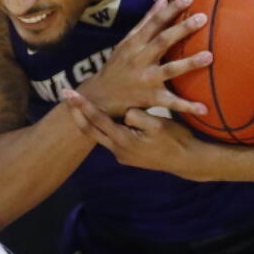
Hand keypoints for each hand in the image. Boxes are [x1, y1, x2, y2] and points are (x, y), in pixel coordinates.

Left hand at [63, 89, 211, 179]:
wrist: (186, 160)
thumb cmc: (176, 140)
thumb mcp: (160, 125)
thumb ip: (139, 117)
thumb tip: (126, 111)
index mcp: (124, 141)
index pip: (98, 121)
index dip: (83, 106)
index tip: (71, 92)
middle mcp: (118, 151)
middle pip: (90, 130)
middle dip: (76, 112)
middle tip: (66, 94)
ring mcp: (121, 155)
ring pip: (98, 134)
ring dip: (88, 119)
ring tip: (79, 103)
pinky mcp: (126, 155)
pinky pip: (109, 138)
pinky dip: (102, 125)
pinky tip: (101, 114)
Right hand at [77, 0, 211, 118]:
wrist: (101, 97)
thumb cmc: (119, 66)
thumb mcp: (127, 42)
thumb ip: (146, 22)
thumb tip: (163, 0)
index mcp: (135, 43)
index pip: (154, 22)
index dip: (171, 10)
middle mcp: (139, 59)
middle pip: (162, 42)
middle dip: (182, 29)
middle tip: (203, 18)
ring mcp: (145, 79)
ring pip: (169, 70)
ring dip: (189, 63)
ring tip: (209, 56)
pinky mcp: (150, 99)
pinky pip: (170, 102)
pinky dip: (187, 106)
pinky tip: (204, 109)